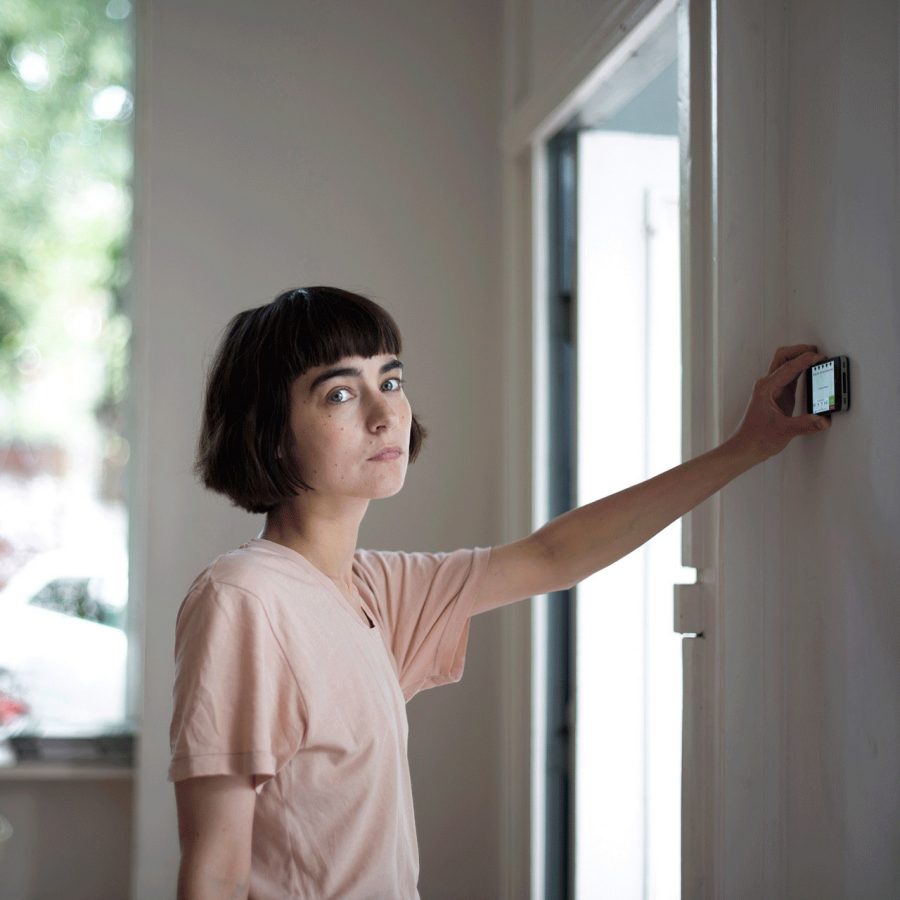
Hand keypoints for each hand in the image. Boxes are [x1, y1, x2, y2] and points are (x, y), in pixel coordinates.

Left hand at [727, 344, 831, 460]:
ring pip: (786, 365)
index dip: (805, 359)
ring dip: (801, 359)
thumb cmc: (757, 438)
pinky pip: (790, 376)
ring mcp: (772, 389)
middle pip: (783, 357)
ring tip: (819, 359)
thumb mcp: (783, 431)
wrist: (746, 447)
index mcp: (766, 388)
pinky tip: (812, 372)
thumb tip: (823, 420)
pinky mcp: (778, 395)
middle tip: (818, 353)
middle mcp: (768, 385)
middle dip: (800, 351)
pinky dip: (801, 370)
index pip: (788, 367)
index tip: (821, 357)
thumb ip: (804, 425)